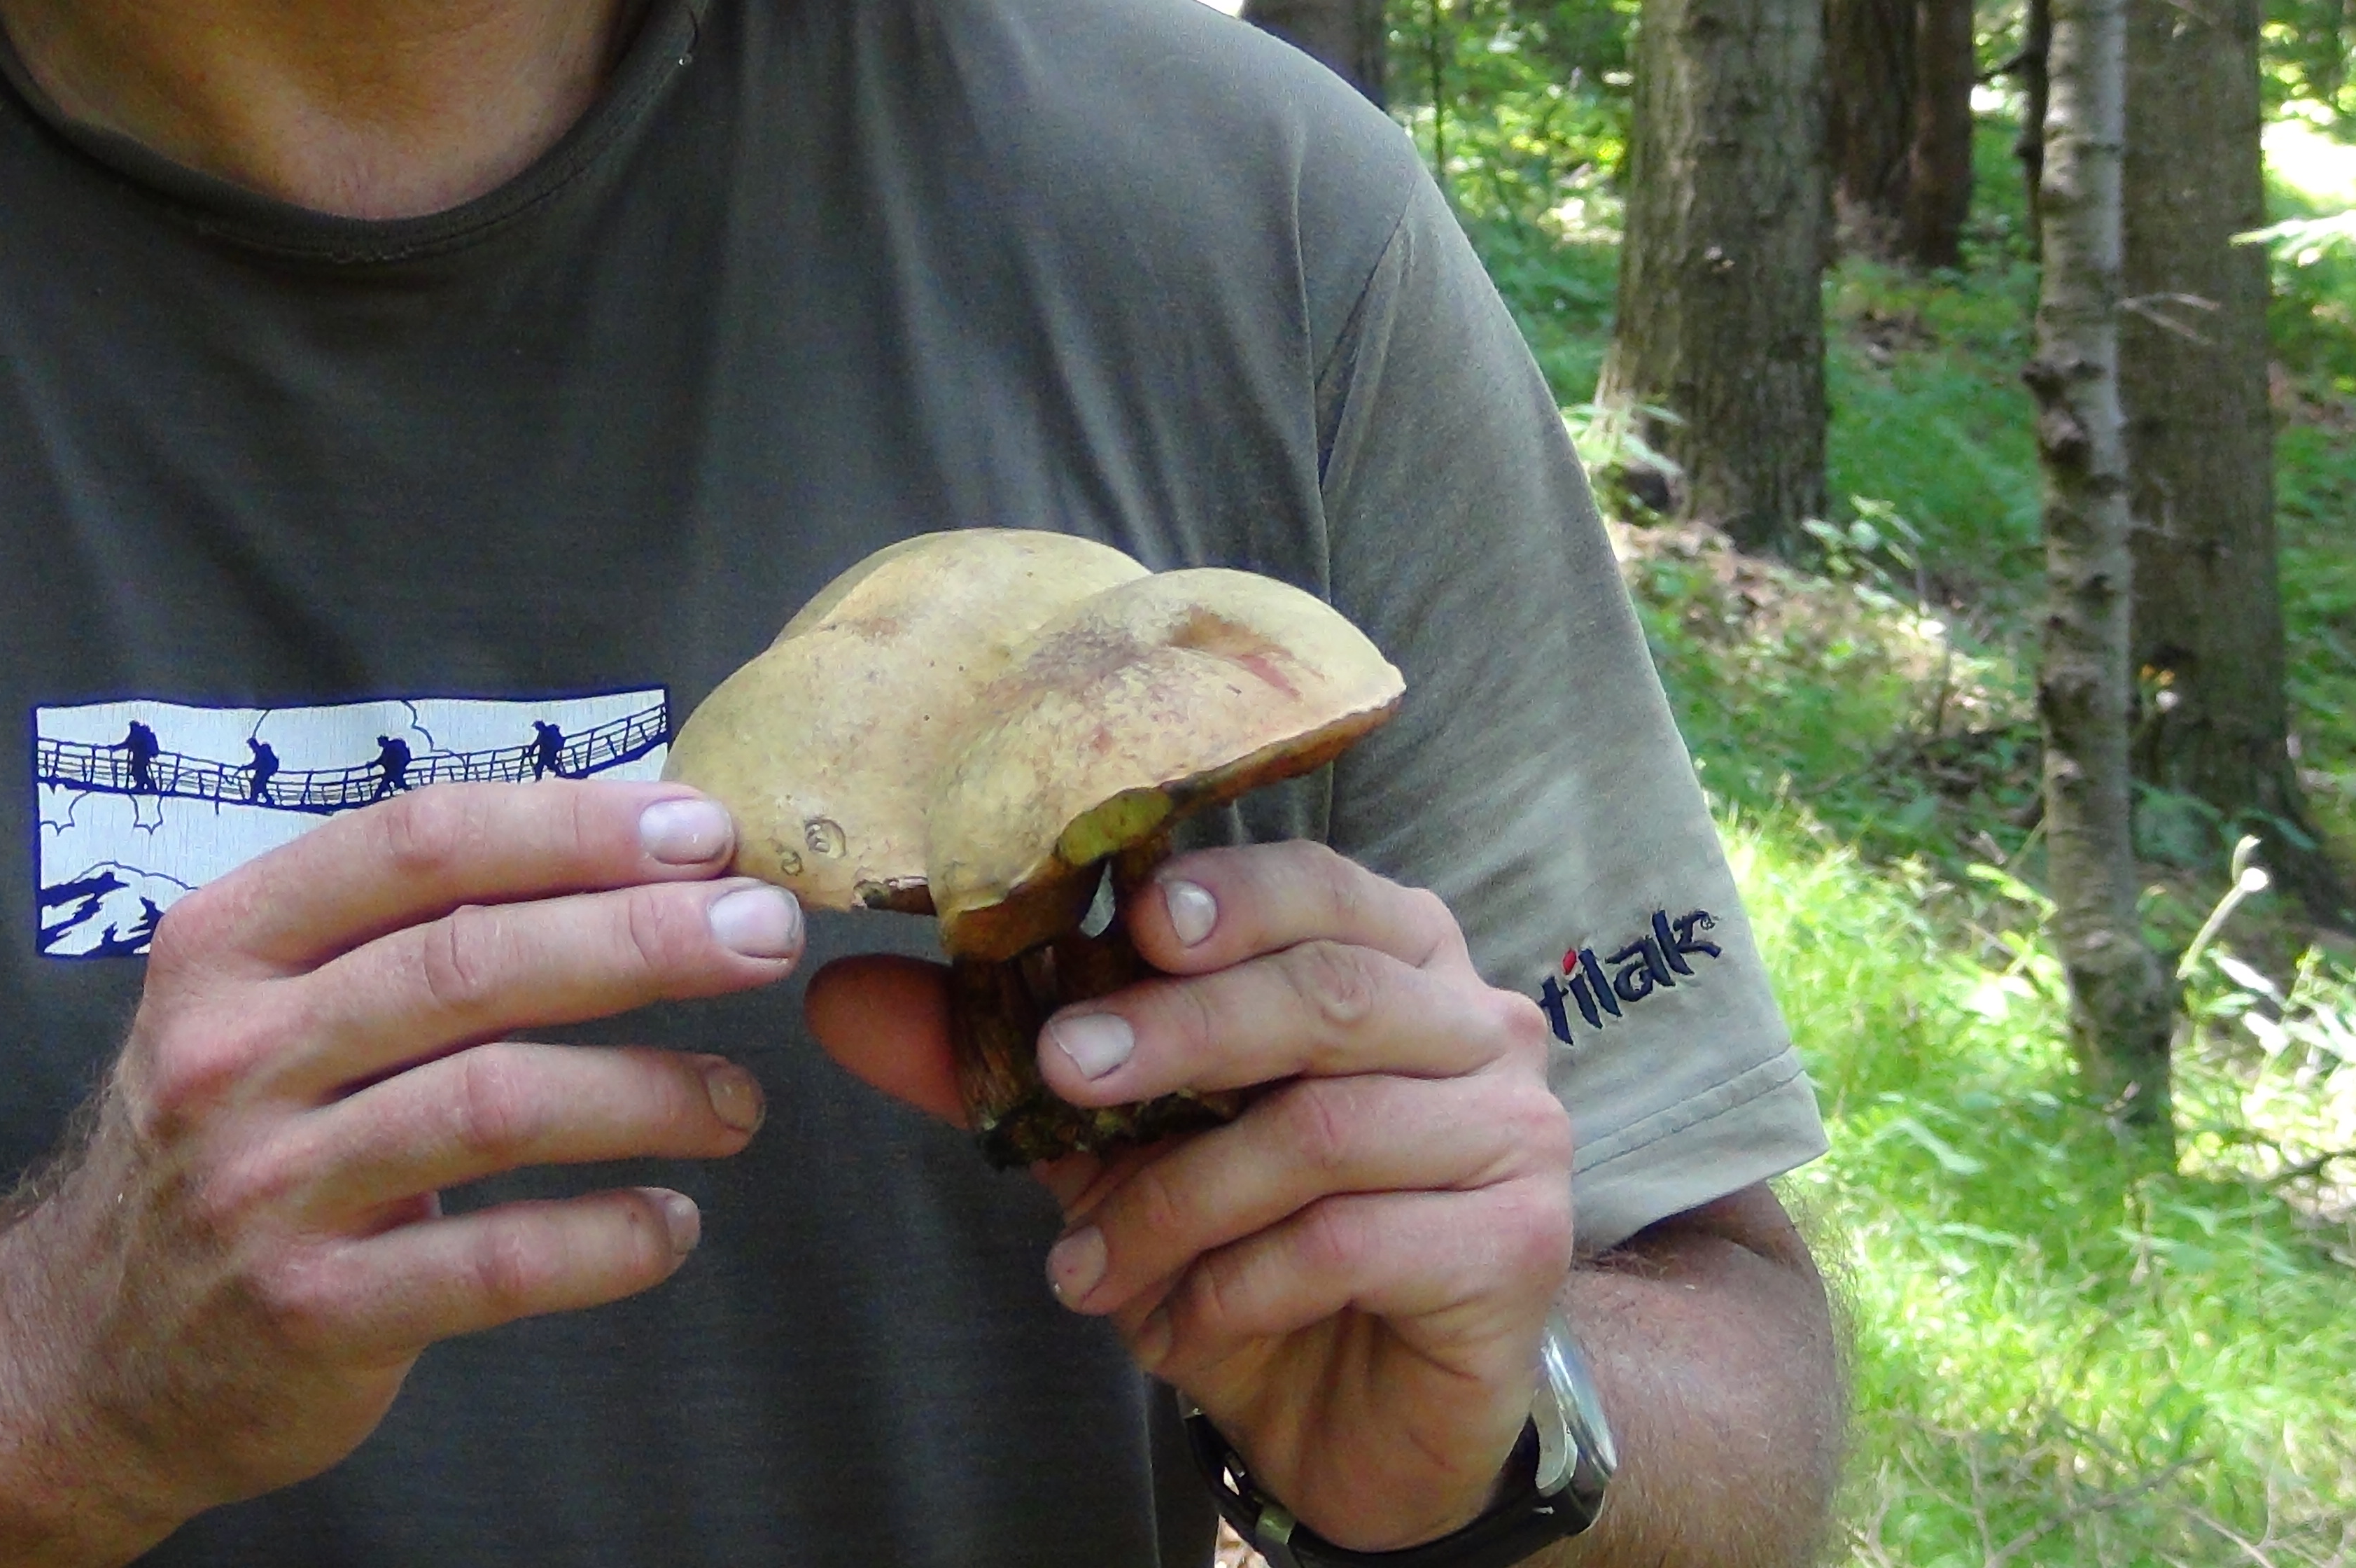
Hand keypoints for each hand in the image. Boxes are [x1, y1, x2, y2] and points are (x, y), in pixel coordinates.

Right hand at [0, 781, 800, 1549]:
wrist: (86, 1353)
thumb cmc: (237, 1139)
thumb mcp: (270, 1005)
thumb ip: (410, 930)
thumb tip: (632, 850)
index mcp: (230, 945)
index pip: (420, 845)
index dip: (574, 826)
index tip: (702, 830)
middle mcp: (234, 1055)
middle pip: (474, 963)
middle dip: (646, 937)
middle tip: (765, 933)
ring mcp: (266, 1189)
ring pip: (498, 1106)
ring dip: (650, 1091)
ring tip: (739, 1098)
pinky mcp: (312, 1313)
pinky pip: (497, 1264)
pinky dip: (609, 1240)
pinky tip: (674, 1223)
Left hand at [810, 841, 1572, 1551]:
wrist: (1361, 1415)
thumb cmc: (1250, 1243)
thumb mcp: (1114, 1145)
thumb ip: (1001, 1064)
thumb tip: (838, 997)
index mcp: (1393, 956)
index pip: (1321, 886)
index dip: (1228, 896)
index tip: (1127, 924)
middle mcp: (1474, 1023)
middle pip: (1327, 993)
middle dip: (1179, 1030)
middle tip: (1063, 1073)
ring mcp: (1512, 1133)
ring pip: (1325, 1128)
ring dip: (1182, 1198)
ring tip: (1090, 1270)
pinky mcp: (1517, 1246)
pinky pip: (1356, 1240)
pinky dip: (1244, 1280)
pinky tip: (1189, 1317)